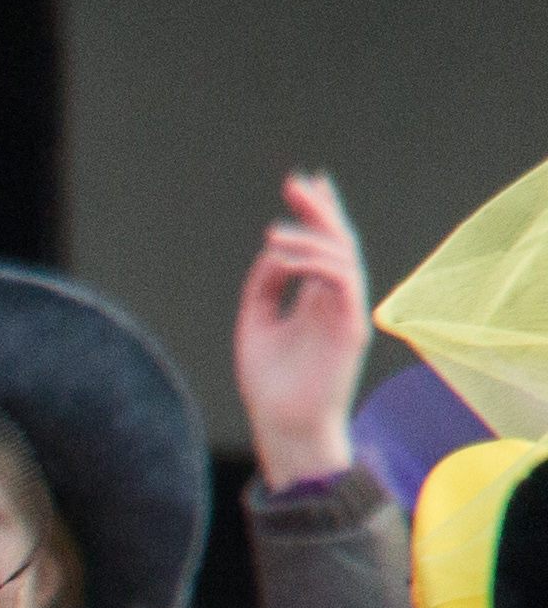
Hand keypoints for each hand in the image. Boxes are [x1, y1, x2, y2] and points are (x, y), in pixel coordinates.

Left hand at [235, 169, 372, 494]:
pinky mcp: (351, 327)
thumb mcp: (256, 324)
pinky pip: (342, 282)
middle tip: (297, 181)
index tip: (303, 182)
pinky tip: (286, 257)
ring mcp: (347, 312)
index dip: (318, 213)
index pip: (324, 246)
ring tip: (274, 233)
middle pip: (338, 242)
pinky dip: (316, 264)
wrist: (282, 426)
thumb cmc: (270, 384)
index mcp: (315, 298)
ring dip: (311, 236)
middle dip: (320, 209)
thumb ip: (264, 287)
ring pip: (343, 257)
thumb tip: (274, 252)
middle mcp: (336, 300)